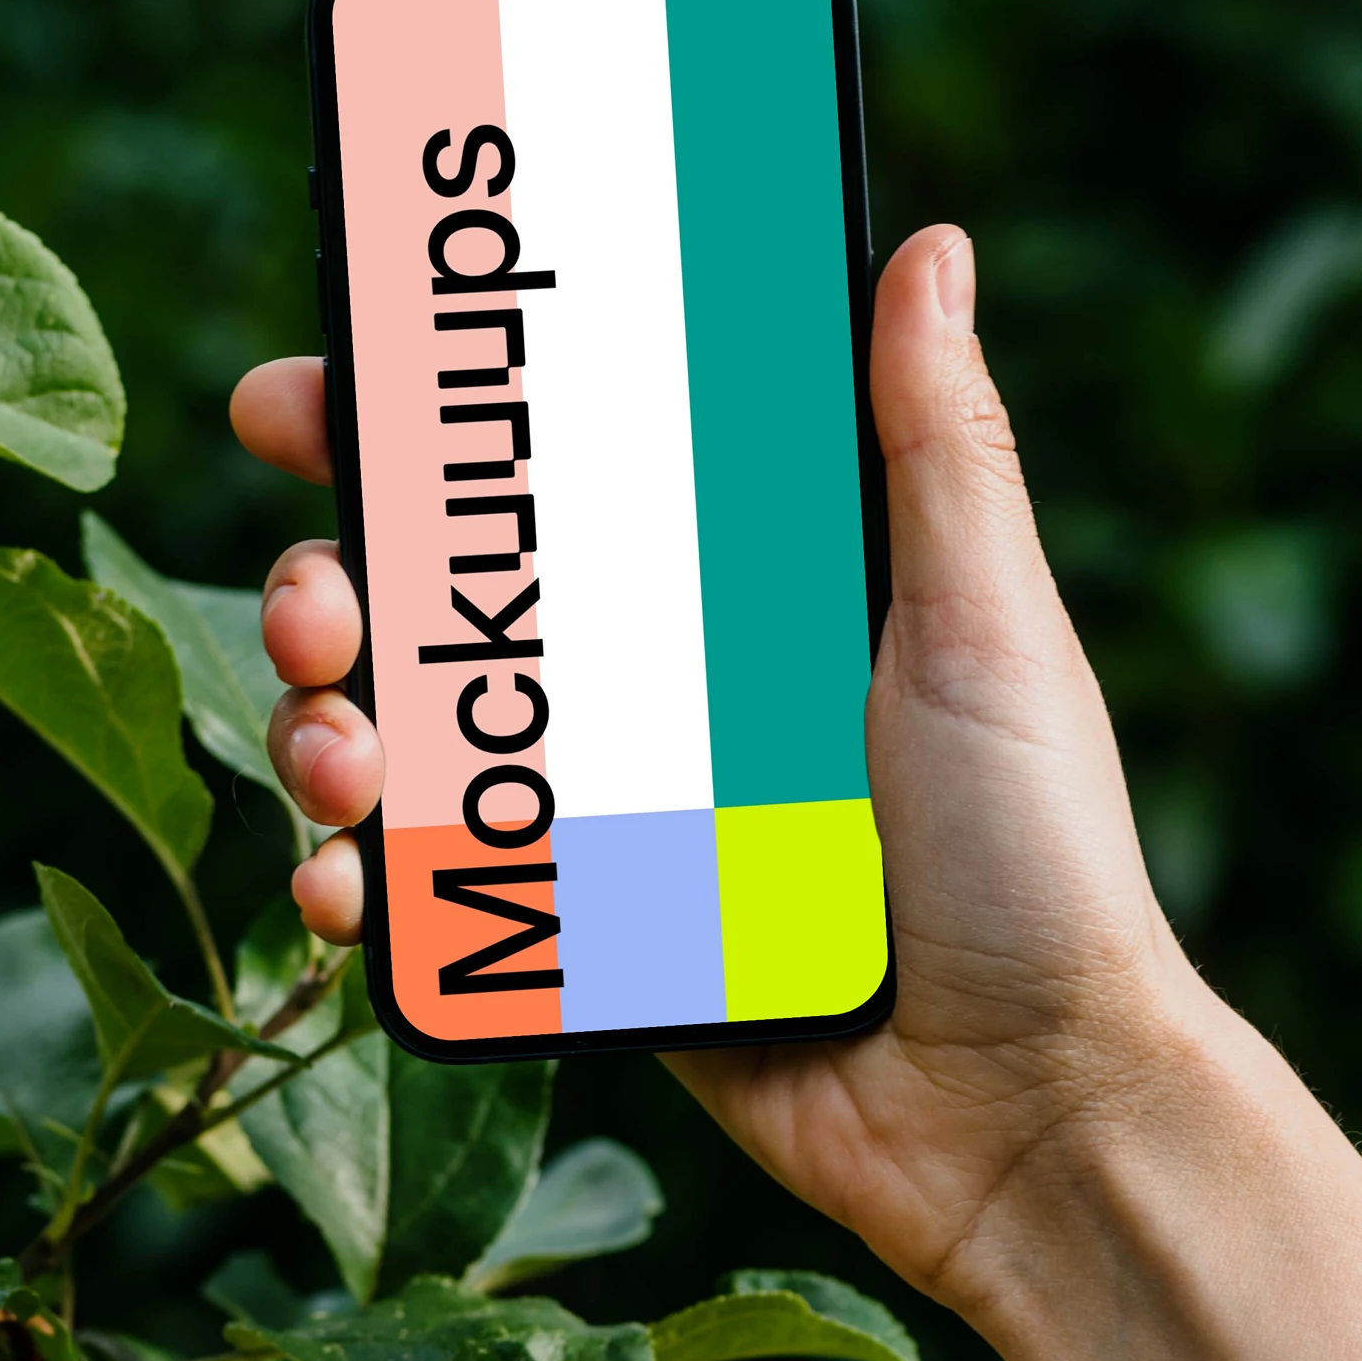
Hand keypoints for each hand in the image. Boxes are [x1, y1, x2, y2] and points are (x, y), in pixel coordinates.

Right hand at [228, 221, 1217, 1312]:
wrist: (1030, 1112)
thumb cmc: (1042, 866)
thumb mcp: (989, 629)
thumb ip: (940, 448)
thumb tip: (933, 248)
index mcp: (747, 598)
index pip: (559, 480)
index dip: (425, 427)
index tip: (320, 390)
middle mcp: (663, 701)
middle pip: (442, 609)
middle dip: (335, 582)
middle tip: (319, 594)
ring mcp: (611, 829)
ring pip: (408, 750)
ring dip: (325, 727)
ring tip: (336, 747)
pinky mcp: (587, 955)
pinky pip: (436, 904)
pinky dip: (357, 885)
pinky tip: (338, 881)